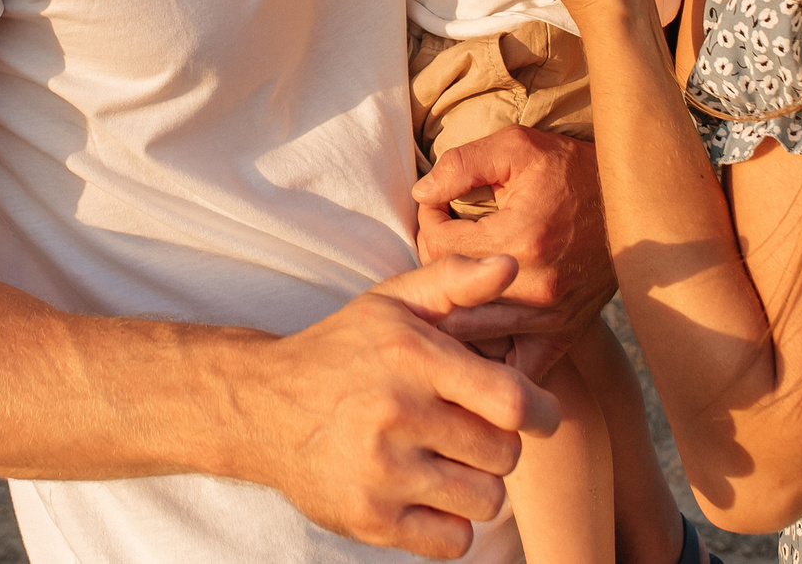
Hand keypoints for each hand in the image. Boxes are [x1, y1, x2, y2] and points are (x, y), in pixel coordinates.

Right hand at [242, 255, 560, 558]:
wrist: (261, 406)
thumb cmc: (342, 351)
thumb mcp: (391, 303)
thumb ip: (455, 282)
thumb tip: (512, 266)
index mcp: (410, 358)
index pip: (511, 400)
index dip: (540, 411)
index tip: (536, 413)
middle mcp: (395, 415)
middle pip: (505, 454)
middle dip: (497, 443)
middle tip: (467, 430)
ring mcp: (381, 474)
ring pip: (486, 500)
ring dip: (476, 483)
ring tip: (446, 461)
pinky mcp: (370, 521)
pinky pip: (454, 541)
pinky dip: (450, 523)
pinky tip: (426, 494)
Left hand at [413, 129, 618, 380]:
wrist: (631, 201)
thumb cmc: (571, 170)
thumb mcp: (516, 148)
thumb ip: (461, 165)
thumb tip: (421, 192)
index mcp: (519, 239)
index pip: (438, 246)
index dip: (428, 220)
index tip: (439, 207)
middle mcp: (535, 286)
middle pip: (449, 293)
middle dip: (434, 266)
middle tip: (444, 241)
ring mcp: (551, 316)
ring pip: (472, 333)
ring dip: (454, 307)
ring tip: (454, 279)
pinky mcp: (565, 332)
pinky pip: (516, 365)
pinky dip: (493, 354)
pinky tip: (482, 329)